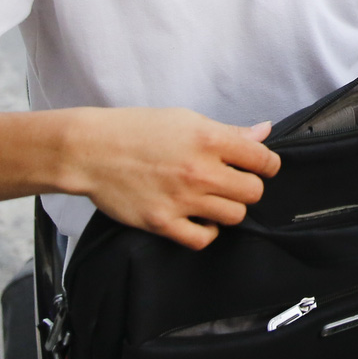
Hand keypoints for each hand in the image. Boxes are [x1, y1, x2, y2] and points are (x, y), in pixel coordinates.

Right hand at [61, 107, 280, 251]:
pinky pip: (202, 239)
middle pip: (253, 192)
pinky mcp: (162, 222)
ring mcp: (182, 199)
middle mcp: (200, 171)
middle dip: (248, 187)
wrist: (91, 151)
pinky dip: (206, 232)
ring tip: (213, 200)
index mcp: (209, 139)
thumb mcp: (186, 119)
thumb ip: (228, 131)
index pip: (263, 160)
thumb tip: (263, 132)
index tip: (259, 167)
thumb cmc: (136, 130)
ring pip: (234, 216)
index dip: (266, 164)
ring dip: (228, 208)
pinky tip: (199, 219)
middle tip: (233, 183)